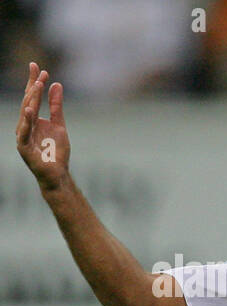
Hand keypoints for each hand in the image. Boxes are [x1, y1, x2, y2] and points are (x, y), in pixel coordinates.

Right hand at [16, 62, 69, 191]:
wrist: (57, 174)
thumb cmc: (56, 151)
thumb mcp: (60, 125)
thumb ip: (56, 106)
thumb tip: (56, 85)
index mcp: (32, 120)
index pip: (32, 97)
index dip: (34, 82)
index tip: (38, 67)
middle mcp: (24, 125)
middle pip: (28, 102)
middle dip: (33, 86)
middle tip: (40, 72)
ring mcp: (22, 135)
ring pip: (26, 114)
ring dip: (31, 99)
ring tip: (37, 85)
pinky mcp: (24, 147)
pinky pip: (24, 131)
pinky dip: (27, 121)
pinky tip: (30, 109)